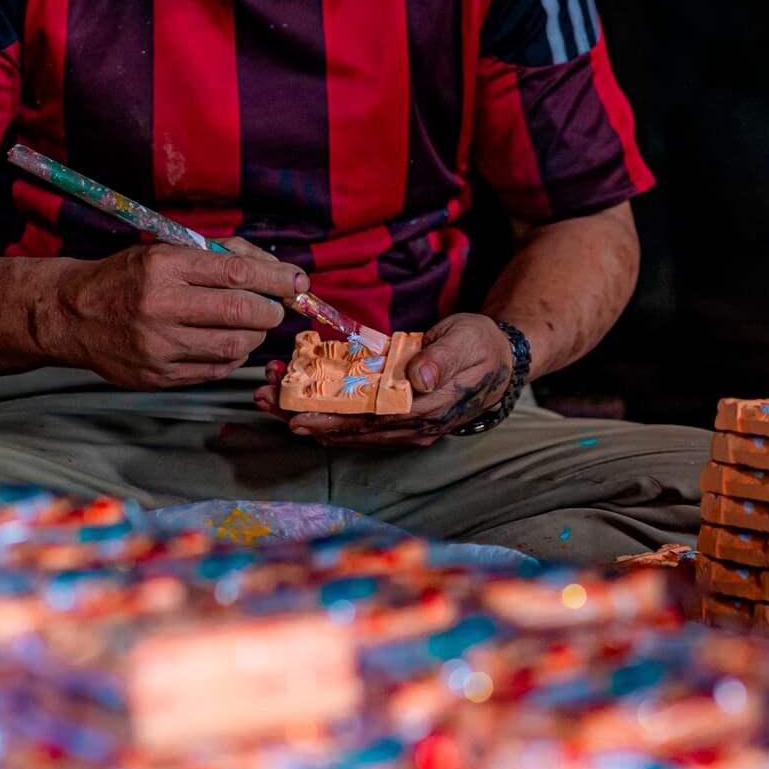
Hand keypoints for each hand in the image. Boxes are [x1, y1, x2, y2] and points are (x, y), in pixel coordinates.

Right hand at [39, 239, 303, 389]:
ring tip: (252, 325)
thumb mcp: (165, 250)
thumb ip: (219, 256)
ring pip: (234, 346)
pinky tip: (229, 343)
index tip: (297, 281)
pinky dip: (233, 357)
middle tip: (275, 308)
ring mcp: (157, 346)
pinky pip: (215, 370)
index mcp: (164, 266)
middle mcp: (160, 306)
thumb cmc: (127, 276)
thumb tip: (276, 271)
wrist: (71, 314)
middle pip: (242, 311)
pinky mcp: (157, 376)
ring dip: (255, 336)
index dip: (276, 279)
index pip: (237, 273)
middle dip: (271, 311)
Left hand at [254, 312, 515, 446]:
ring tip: (270, 399)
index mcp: (431, 408)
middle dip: (306, 417)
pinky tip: (297, 405)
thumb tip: (418, 377)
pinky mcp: (399, 418)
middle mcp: (415, 426)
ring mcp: (406, 426)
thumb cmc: (482, 345)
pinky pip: (357, 421)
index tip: (299, 416)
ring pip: (350, 428)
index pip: (374, 419)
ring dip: (308, 415)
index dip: (335, 420)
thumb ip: (443, 358)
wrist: (501, 361)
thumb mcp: (467, 340)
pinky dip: (325, 413)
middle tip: (267, 403)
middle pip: (353, 428)